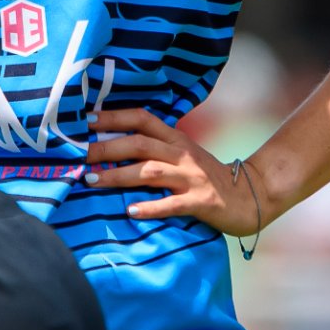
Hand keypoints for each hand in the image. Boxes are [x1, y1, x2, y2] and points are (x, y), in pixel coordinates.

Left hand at [82, 108, 262, 236]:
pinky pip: (171, 203)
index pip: (142, 120)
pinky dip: (150, 207)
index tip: (86, 120)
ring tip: (92, 180)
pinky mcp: (200, 201)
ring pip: (150, 172)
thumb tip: (113, 147)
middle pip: (139, 145)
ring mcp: (192, 178)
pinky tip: (130, 211)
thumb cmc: (208, 177)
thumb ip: (156, 149)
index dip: (114, 118)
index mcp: (176, 139)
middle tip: (78, 155)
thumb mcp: (184, 155)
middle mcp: (182, 154)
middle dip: (106, 148)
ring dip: (118, 176)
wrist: (251, 196)